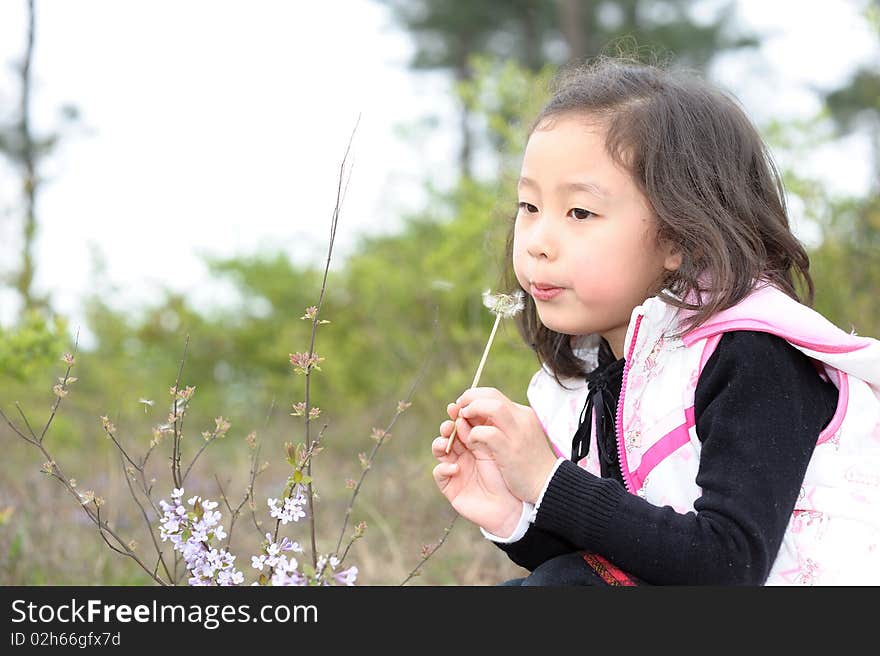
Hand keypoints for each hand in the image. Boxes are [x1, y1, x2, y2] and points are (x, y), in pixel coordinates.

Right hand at [432, 403, 523, 537]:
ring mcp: (457, 468)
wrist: (517, 507)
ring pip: (440, 450)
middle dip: (447, 425)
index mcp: (479, 440)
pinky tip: (455, 468)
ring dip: (439, 443)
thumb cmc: (514, 477)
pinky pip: (439, 474)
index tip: (459, 406)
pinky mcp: (452, 486)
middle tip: (450, 422)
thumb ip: (486, 432)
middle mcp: (466, 452)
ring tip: (446, 443)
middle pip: (449, 433)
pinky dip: (443, 468)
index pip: (464, 421)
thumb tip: (466, 416)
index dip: (460, 413)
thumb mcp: (503, 449)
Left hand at [455, 387, 557, 503]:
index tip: (463, 407)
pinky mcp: (511, 450)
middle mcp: (521, 419)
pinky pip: (488, 433)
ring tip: (461, 420)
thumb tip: (476, 418)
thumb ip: (500, 426)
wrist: (549, 485)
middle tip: (458, 410)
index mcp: (522, 415)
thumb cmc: (530, 464)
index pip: (494, 395)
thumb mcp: (518, 438)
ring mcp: (517, 433)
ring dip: (472, 410)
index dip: (474, 397)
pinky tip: (471, 442)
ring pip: (492, 407)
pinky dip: (475, 434)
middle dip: (469, 398)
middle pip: (491, 395)